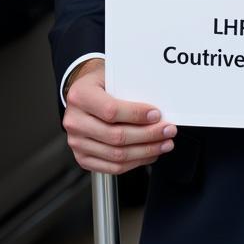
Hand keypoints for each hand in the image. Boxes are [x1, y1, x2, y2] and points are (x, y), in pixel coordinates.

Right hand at [62, 58, 176, 173]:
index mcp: (80, 96)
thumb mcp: (112, 76)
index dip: (137, 115)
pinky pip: (113, 167)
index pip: (111, 111)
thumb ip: (130, 89)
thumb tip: (159, 107)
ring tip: (164, 144)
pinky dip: (135, 162)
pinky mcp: (83, 158)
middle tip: (168, 130)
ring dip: (146, 151)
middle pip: (116, 136)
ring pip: (117, 155)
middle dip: (148, 135)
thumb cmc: (101, 84)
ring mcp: (77, 142)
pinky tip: (150, 154)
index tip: (157, 115)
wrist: (82, 95)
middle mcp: (74, 121)